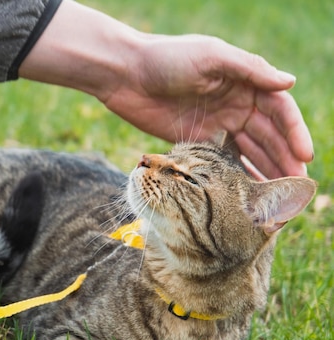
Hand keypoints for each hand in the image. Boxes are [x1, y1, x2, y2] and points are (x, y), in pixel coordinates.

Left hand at [102, 33, 312, 178]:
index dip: (294, 131)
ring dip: (265, 169)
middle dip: (284, 158)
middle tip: (295, 184)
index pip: (279, 109)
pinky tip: (247, 192)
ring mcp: (214, 123)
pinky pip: (221, 160)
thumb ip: (249, 69)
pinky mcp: (193, 140)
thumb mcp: (211, 56)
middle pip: (267, 134)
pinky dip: (235, 174)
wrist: (123, 74)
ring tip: (278, 195)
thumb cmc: (166, 57)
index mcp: (244, 81)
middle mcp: (234, 103)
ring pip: (248, 150)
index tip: (303, 155)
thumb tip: (289, 81)